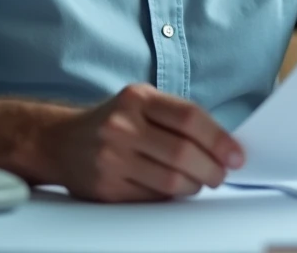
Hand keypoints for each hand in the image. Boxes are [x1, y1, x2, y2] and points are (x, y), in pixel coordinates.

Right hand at [44, 83, 244, 202]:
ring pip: (170, 181)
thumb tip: (225, 147)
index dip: (219, 140)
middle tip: (220, 174)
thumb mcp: (142, 103)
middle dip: (211, 169)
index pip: (190, 118)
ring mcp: (111, 158)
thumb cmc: (114, 121)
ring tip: (198, 181)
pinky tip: (173, 189)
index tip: (236, 156)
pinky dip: (170, 197)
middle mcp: (122, 125)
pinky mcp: (105, 188)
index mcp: (137, 98)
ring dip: (194, 185)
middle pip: (183, 153)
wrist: (60, 142)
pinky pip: (151, 198)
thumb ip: (178, 118)